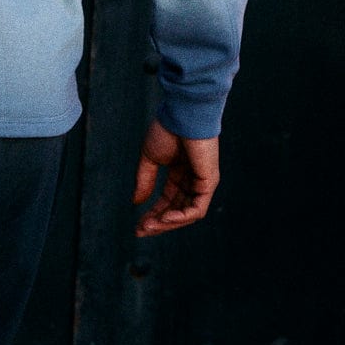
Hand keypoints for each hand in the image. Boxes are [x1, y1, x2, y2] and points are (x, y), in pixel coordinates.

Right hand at [133, 118, 218, 236]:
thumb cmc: (166, 130)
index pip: (167, 201)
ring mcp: (202, 183)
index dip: (152, 213)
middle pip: (177, 211)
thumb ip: (144, 180)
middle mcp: (192, 181)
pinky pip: (197, 209)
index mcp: (179, 173)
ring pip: (187, 214)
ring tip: (149, 226)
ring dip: (168, 223)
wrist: (181, 114)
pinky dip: (181, 217)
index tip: (138, 225)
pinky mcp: (209, 183)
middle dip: (159, 223)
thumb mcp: (149, 158)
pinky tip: (166, 218)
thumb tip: (136, 202)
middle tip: (141, 230)